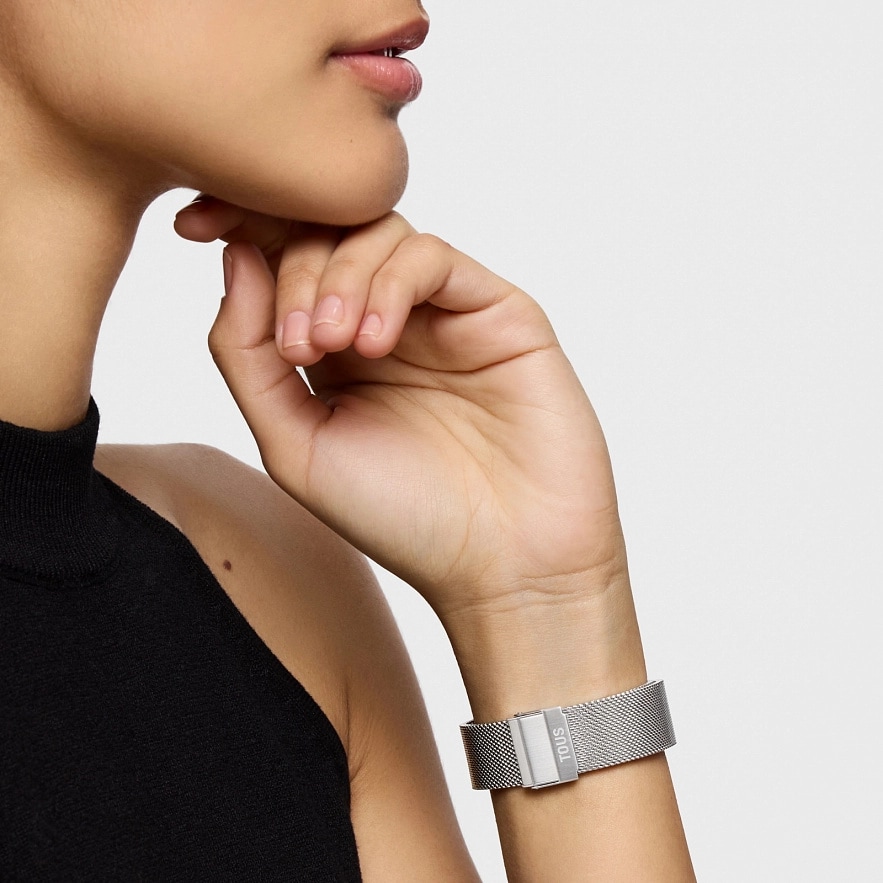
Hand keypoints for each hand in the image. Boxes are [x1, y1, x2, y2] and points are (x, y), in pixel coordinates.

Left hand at [174, 197, 627, 622]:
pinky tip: (378, 343)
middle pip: (327, 233)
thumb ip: (249, 355)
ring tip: (333, 346)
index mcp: (336, 352)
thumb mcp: (294, 445)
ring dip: (339, 275)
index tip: (190, 224)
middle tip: (298, 344)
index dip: (240, 222)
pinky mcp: (498, 310)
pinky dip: (391, 283)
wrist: (505, 564)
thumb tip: (233, 257)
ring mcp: (443, 314)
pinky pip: (433, 257)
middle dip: (294, 270)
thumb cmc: (406, 518)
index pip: (283, 257)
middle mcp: (388, 322)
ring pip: (379, 232)